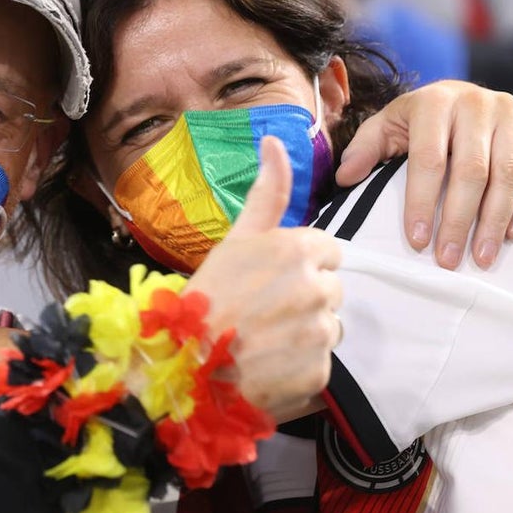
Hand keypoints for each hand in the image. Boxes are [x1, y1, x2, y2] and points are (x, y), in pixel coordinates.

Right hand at [187, 136, 342, 422]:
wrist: (182, 368)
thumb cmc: (205, 299)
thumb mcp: (235, 239)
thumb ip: (266, 193)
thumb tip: (274, 140)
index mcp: (299, 250)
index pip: (328, 251)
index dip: (298, 265)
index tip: (270, 279)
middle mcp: (316, 288)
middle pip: (330, 289)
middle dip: (302, 299)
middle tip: (261, 311)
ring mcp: (319, 332)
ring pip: (326, 327)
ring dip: (302, 334)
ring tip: (262, 340)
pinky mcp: (319, 371)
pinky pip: (319, 363)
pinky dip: (298, 366)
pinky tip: (267, 364)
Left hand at [336, 80, 512, 269]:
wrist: (467, 96)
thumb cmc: (419, 120)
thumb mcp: (388, 126)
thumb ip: (366, 148)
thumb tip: (344, 178)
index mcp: (433, 102)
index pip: (428, 160)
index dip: (422, 202)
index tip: (417, 241)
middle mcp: (475, 102)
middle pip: (470, 171)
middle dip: (458, 221)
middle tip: (447, 259)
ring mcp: (510, 112)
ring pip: (507, 175)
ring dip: (493, 222)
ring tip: (479, 257)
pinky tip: (509, 235)